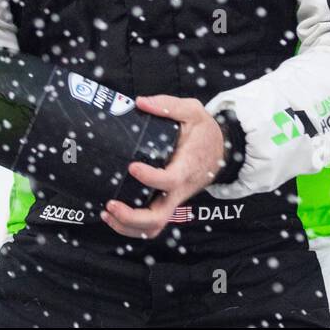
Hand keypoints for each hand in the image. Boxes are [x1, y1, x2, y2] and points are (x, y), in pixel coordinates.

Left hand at [100, 94, 225, 238]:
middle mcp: (179, 190)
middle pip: (158, 217)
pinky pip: (151, 224)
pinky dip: (131, 227)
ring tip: (106, 214)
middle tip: (111, 205)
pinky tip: (113, 217)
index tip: (132, 166)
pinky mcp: (168, 203)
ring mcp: (173, 200)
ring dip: (127, 226)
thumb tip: (141, 102)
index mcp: (186, 167)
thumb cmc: (205, 132)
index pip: (169, 181)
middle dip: (132, 217)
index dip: (150, 178)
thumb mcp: (193, 111)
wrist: (222, 151)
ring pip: (153, 226)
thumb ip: (168, 106)